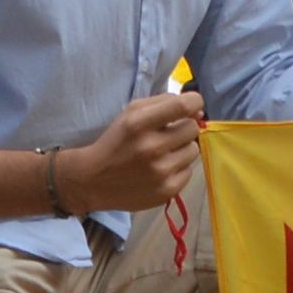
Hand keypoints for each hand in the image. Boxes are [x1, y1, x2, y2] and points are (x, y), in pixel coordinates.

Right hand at [77, 86, 206, 215]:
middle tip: (167, 134)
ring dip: (181, 149)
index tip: (193, 105)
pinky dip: (178, 169)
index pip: (182, 106)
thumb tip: (198, 109)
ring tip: (163, 153)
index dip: (194, 102)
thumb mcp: (131, 113)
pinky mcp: (166, 191)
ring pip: (193, 151)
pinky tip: (160, 170)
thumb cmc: (116, 141)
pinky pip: (189, 172)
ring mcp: (160, 172)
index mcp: (139, 123)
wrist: (93, 180)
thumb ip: (164, 103)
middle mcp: (151, 147)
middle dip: (183, 128)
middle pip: (192, 128)